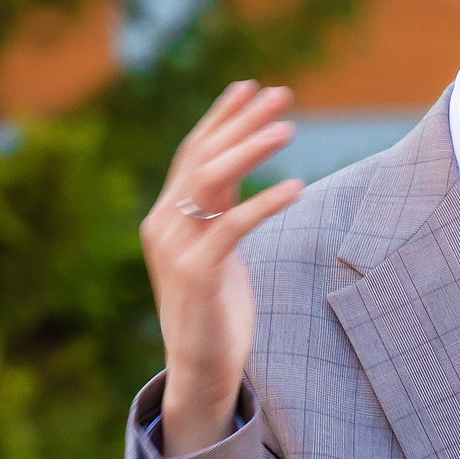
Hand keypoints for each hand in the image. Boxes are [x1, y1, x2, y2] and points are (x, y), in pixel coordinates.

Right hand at [143, 82, 302, 456]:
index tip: (250, 86)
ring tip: (289, 127)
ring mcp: (175, 248)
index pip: (193, 152)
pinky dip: (265, 202)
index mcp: (166, 216)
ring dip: (252, 149)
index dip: (221, 117)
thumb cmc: (215, 312)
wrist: (198, 371)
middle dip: (243, 121)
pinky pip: (232, 226)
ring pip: (211, 181)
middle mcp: (163, 224)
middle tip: (282, 94)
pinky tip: (296, 187)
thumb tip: (238, 172)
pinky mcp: (195, 273)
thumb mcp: (217, 252)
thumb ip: (219, 211)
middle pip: (203, 156)